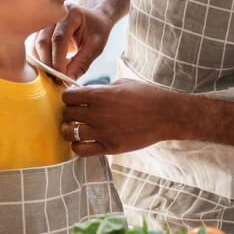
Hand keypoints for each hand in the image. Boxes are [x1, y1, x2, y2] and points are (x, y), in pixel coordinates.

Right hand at [35, 3, 112, 79]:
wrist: (94, 18)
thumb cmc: (97, 29)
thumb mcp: (96, 46)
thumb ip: (82, 62)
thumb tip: (68, 79)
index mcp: (71, 13)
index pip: (59, 38)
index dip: (58, 60)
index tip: (62, 77)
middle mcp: (54, 15)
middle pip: (44, 41)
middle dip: (48, 63)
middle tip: (56, 80)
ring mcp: (44, 22)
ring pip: (36, 45)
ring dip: (43, 63)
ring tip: (54, 75)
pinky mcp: (40, 31)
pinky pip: (34, 47)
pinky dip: (40, 60)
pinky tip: (50, 68)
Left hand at [60, 80, 178, 155]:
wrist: (166, 115)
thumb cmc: (147, 96)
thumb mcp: (122, 84)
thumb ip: (101, 89)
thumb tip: (87, 94)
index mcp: (100, 95)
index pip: (68, 97)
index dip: (69, 98)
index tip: (74, 100)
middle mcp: (97, 113)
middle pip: (67, 114)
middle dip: (69, 113)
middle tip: (76, 114)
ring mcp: (102, 132)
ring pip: (69, 133)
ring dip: (69, 130)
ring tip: (76, 128)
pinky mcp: (109, 147)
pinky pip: (81, 150)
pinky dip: (78, 146)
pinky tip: (84, 141)